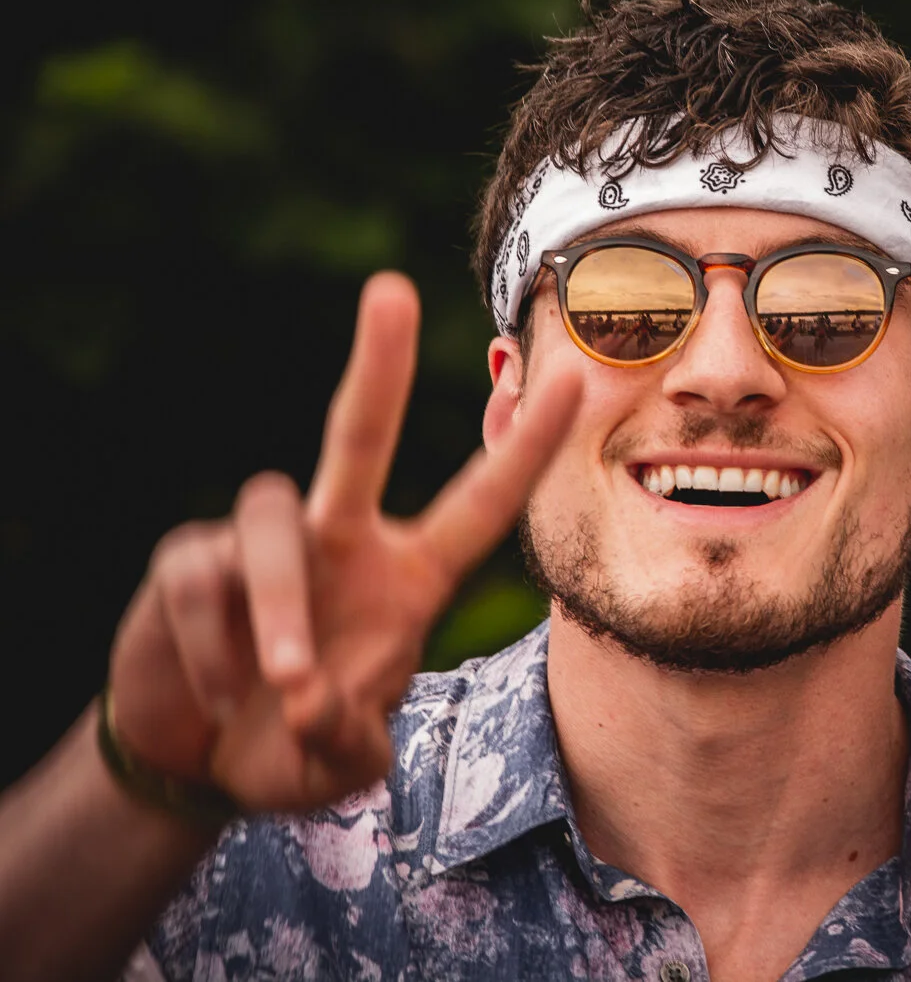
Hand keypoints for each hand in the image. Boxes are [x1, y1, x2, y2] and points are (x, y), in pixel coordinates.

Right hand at [107, 272, 579, 813]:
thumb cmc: (298, 745)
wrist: (203, 762)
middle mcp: (341, 541)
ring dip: (280, 608)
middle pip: (356, 437)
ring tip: (288, 687)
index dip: (525, 449)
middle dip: (377, 366)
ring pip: (273, 519)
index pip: (478, 505)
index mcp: (407, 578)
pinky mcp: (192, 561)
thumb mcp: (343, 764)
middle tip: (390, 292)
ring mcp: (263, 542)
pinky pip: (203, 579)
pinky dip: (213, 646)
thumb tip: (317, 702)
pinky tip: (218, 695)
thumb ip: (351, 743)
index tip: (572, 379)